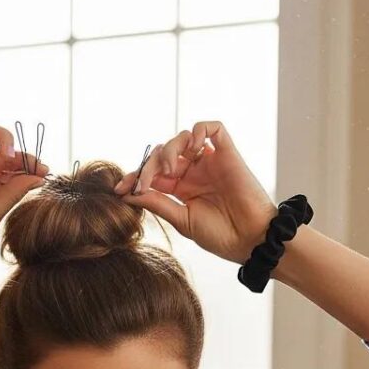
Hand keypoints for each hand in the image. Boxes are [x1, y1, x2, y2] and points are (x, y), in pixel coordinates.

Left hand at [112, 121, 276, 263]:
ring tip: (170, 169)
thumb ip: (157, 203)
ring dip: (169, 149)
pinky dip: (198, 131)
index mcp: (181, 189)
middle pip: (162, 154)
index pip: (152, 173)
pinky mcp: (228, 153)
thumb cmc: (220, 235)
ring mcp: (210, 161)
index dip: (135, 177)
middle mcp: (194, 172)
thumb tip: (127, 195)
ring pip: (182, 138)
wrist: (250, 240)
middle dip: (147, 166)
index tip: (119, 189)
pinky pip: (212, 128)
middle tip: (143, 183)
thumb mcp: (181, 219)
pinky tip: (193, 148)